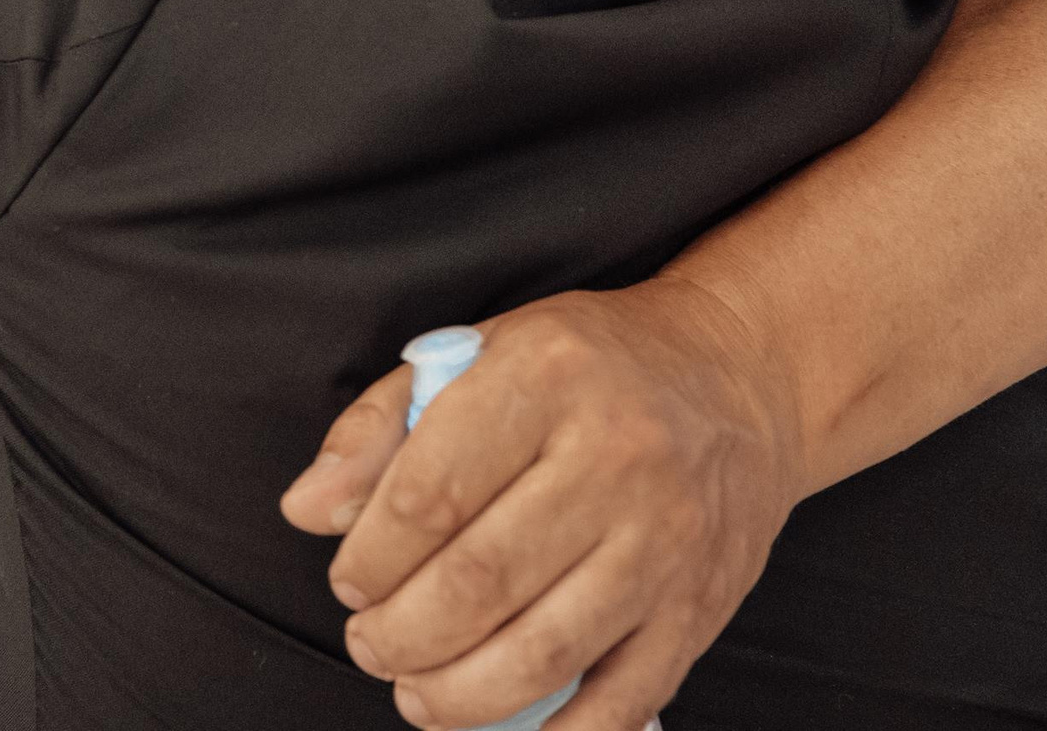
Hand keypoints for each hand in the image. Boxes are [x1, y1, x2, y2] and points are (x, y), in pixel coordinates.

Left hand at [280, 277, 804, 730]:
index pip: (428, 495)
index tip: (349, 581)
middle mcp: (616, 456)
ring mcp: (667, 539)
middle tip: (371, 645)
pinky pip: (619, 700)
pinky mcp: (702, 606)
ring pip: (542, 652)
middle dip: (399, 636)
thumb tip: (308, 509)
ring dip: (456, 694)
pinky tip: (501, 722)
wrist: (738, 377)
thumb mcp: (478, 354)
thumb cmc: (586, 367)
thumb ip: (379, 427)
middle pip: (478, 583)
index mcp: (545, 378)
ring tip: (416, 691)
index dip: (369, 560)